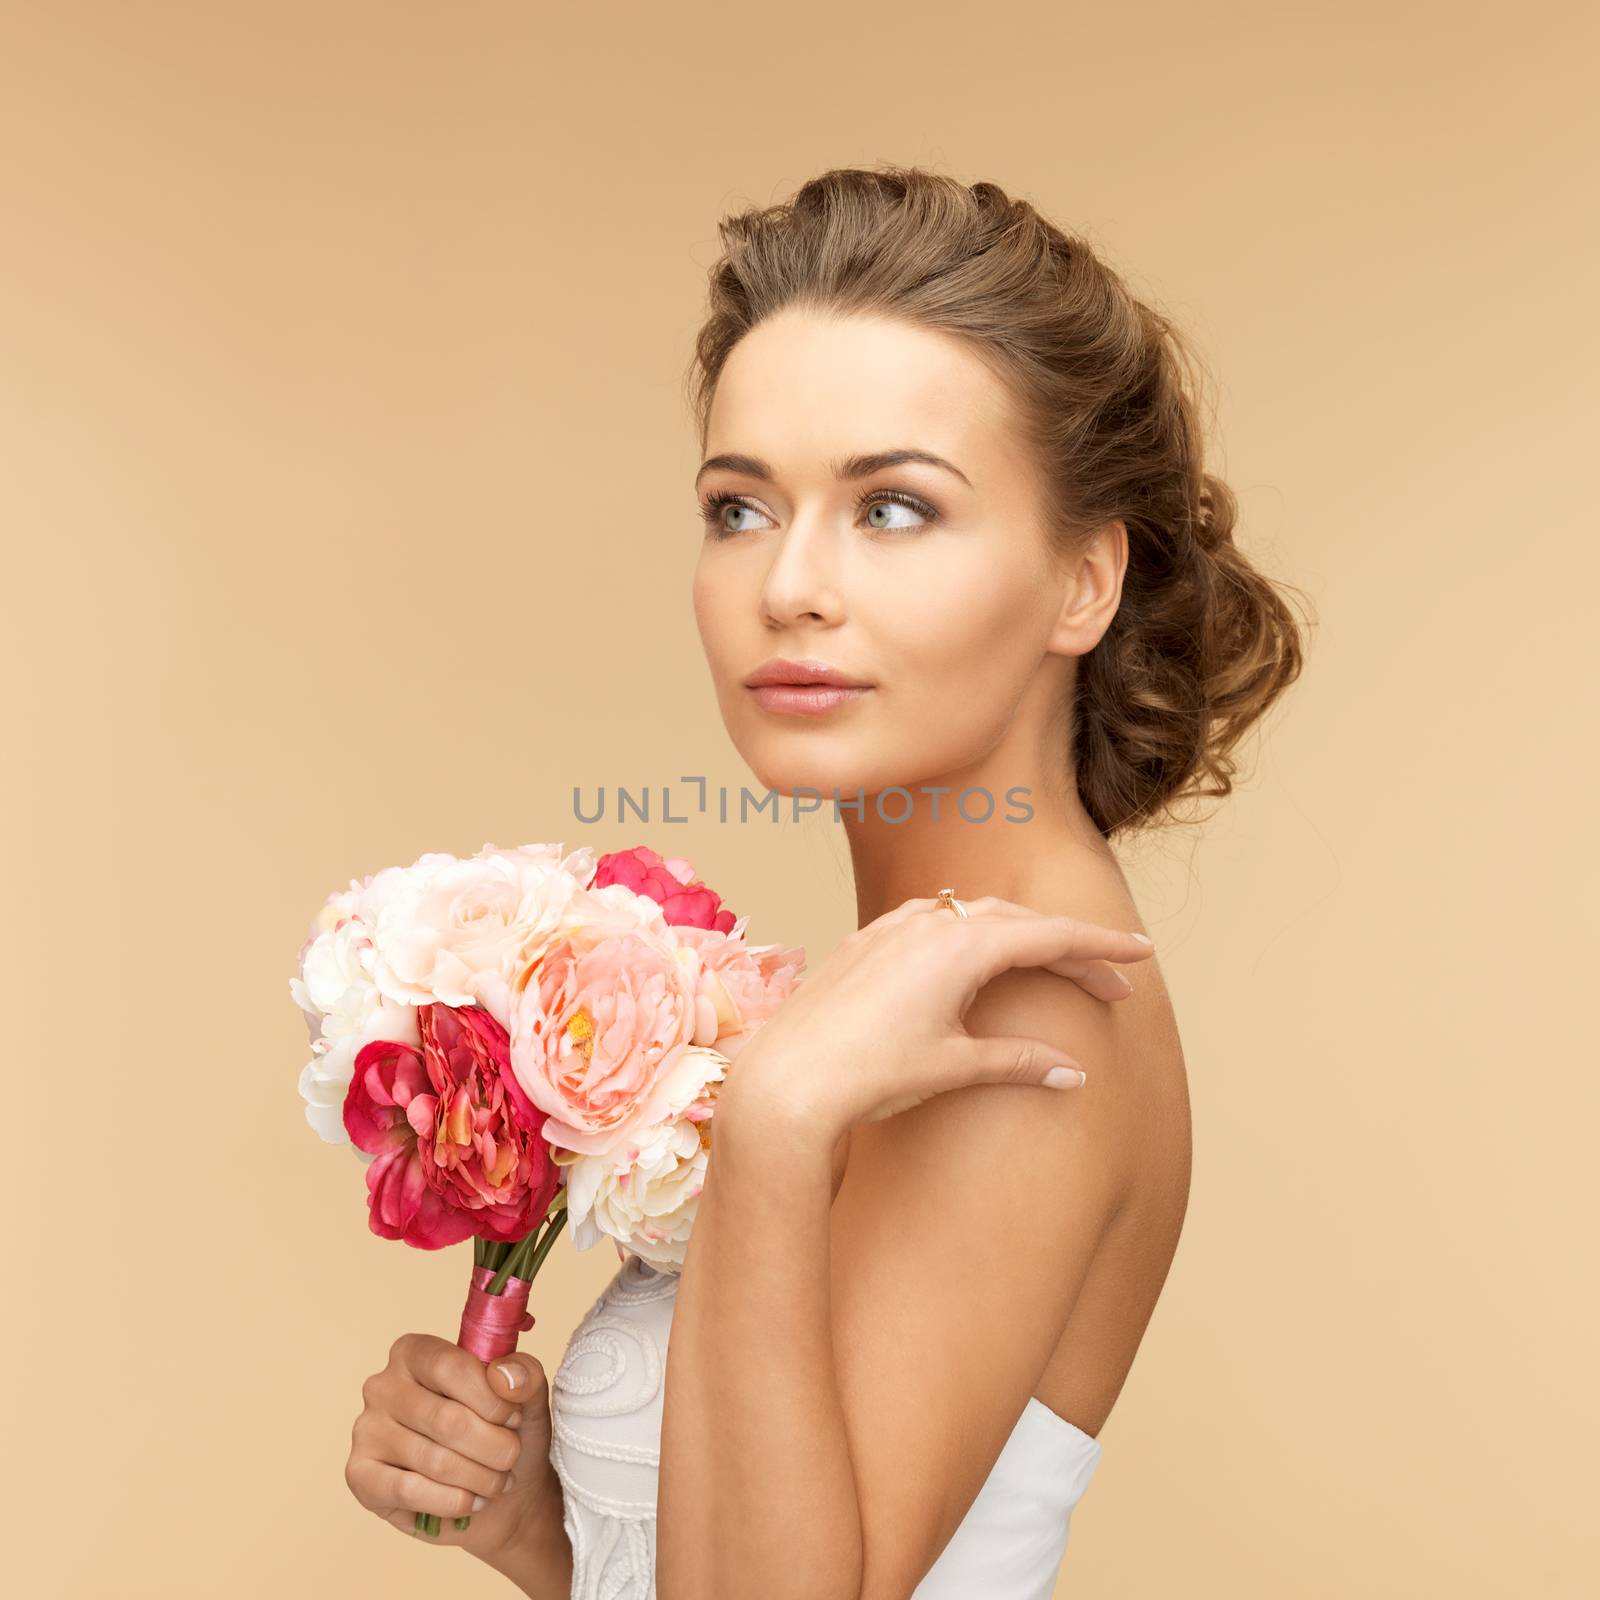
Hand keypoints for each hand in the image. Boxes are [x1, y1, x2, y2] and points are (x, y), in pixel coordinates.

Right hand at [345, 1333, 563, 1562]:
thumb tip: (504, 1376)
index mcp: (415, 1351)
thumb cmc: (504, 1434)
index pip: (452, 1367)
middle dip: (493, 1447)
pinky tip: (471, 1501)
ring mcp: (367, 1430)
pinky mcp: (360, 1475)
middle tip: (511, 1458)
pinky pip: (409, 1491)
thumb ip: (525, 1374)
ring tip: (497, 1482)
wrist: (499, 1496)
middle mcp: (382, 1385)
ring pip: (433, 1460)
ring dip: (479, 1478)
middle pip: (446, 1419)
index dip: (493, 1400)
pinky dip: (452, 1501)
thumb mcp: (526, 1396)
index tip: (515, 1418)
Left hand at [719, 895, 1154, 1134]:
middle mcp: (927, 924)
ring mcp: (889, 929)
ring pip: (971, 914)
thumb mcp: (955, 1068)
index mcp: (961, 947)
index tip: (1142, 955)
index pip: (1050, 937)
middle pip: (1017, 922)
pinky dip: (965, 934)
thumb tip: (1075, 1073)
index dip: (1101, 949)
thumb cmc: (871, 1075)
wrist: (786, 1081)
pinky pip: (928, 922)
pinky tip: (968, 957)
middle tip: (1108, 981)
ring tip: (1049, 963)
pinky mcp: (861, 943)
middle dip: (1067, 948)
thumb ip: (1019, 1062)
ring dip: (1015, 934)